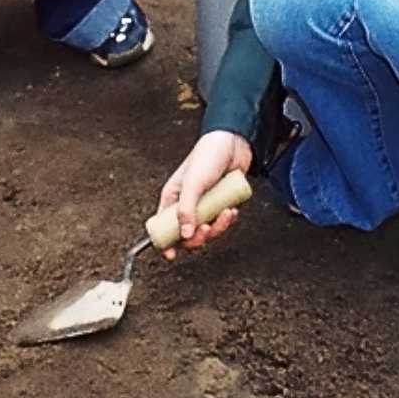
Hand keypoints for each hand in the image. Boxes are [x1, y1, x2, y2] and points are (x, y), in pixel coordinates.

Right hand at [155, 129, 253, 256]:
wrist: (235, 143)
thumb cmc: (208, 155)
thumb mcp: (193, 183)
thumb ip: (187, 209)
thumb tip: (185, 235)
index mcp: (173, 198)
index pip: (163, 227)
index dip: (166, 243)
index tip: (170, 255)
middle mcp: (187, 204)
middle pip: (188, 235)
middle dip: (199, 236)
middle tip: (206, 227)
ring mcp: (205, 206)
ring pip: (207, 231)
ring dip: (218, 226)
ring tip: (226, 212)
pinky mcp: (220, 206)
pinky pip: (221, 223)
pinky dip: (227, 220)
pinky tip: (232, 208)